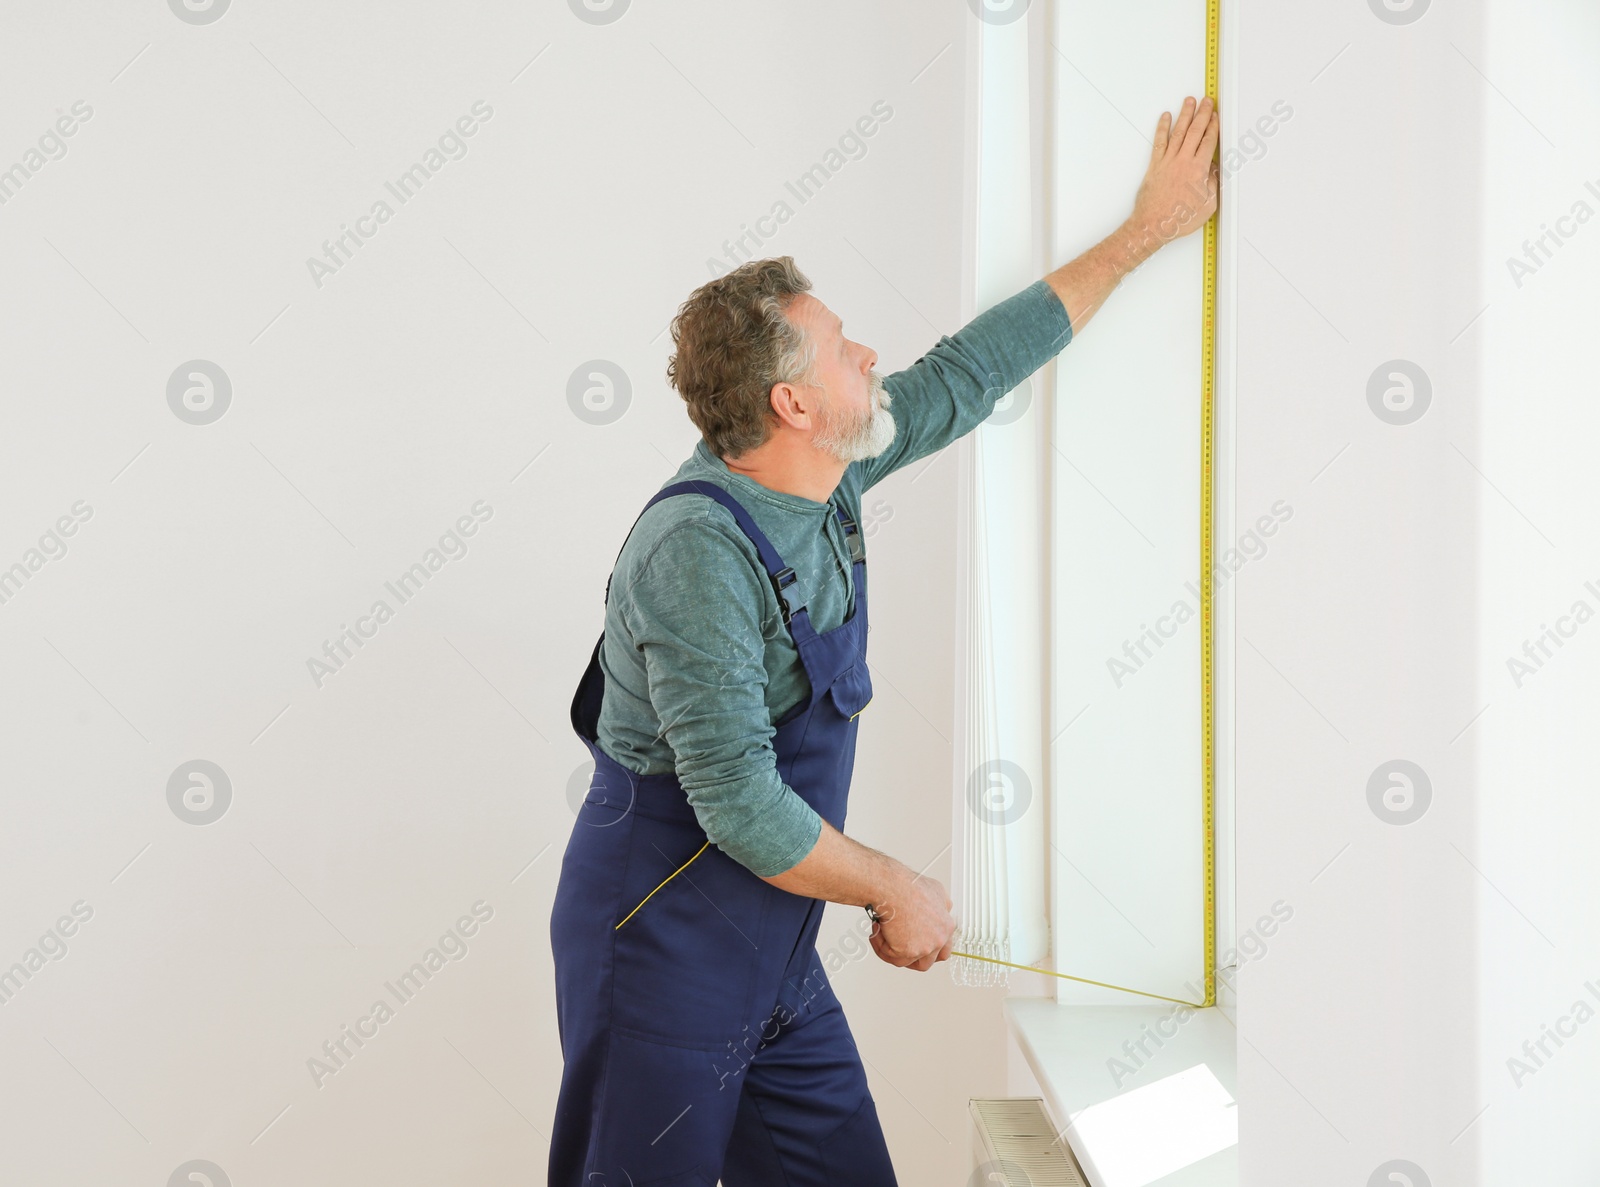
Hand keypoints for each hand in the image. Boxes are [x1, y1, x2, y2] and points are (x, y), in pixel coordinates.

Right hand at [867, 868, 955, 971]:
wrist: (894, 887)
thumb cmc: (909, 886)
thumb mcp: (936, 891)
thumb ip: (941, 906)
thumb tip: (938, 911)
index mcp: (947, 927)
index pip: (943, 950)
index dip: (927, 951)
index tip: (915, 948)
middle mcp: (939, 939)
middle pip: (926, 962)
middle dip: (909, 958)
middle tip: (895, 947)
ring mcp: (925, 947)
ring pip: (905, 961)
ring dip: (890, 948)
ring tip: (880, 932)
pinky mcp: (908, 951)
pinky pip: (891, 957)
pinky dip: (880, 945)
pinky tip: (876, 931)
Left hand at [1130, 95, 1219, 247]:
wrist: (1153, 226)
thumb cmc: (1178, 220)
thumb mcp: (1208, 206)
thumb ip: (1213, 184)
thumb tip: (1213, 170)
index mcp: (1198, 170)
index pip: (1208, 141)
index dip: (1213, 126)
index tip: (1216, 116)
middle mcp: (1183, 161)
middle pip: (1195, 131)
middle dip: (1202, 114)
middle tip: (1207, 101)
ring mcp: (1168, 162)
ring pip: (1178, 132)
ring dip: (1185, 115)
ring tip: (1189, 101)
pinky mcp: (1155, 166)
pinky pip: (1160, 142)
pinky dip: (1162, 128)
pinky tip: (1165, 117)